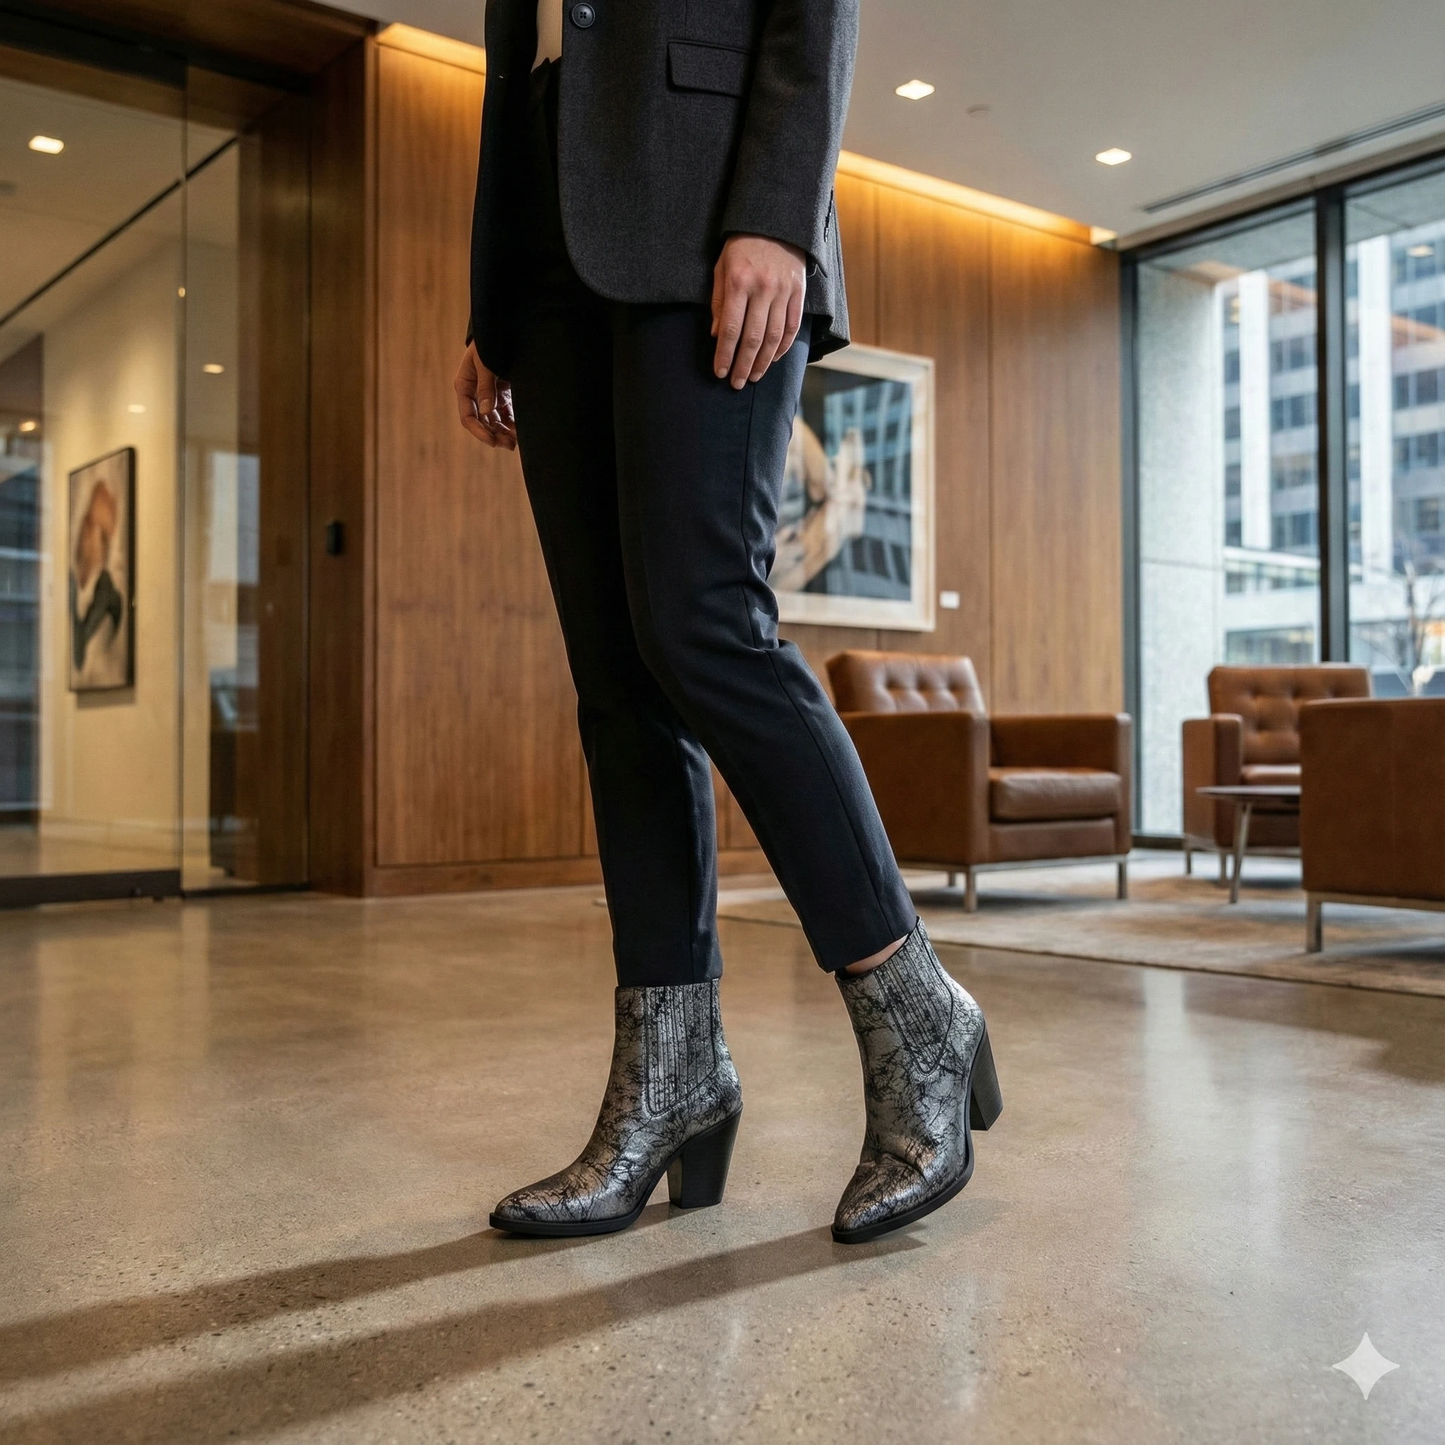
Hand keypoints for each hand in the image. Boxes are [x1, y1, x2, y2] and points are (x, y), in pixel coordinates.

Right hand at [454, 342, 516, 449]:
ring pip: (495, 420)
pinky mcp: (503, 393)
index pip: (468, 416)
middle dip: (494, 435)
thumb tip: (488, 412)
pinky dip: (512, 423)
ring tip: (515, 442)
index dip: (479, 431)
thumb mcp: (485, 362)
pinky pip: (506, 413)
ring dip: (503, 432)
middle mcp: (475, 394)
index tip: (492, 441)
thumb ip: (486, 386)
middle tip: (509, 445)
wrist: (501, 328)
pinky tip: (520, 432)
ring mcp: (489, 395)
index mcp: (465, 387)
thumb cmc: (490, 342)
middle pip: (482, 422)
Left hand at [711, 235, 805, 389]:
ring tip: (754, 376)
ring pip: (773, 337)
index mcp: (739, 282)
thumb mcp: (721, 268)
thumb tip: (718, 335)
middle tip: (737, 383)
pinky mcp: (798, 292)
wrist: (775, 221)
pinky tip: (773, 359)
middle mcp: (762, 289)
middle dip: (743, 365)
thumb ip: (719, 302)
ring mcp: (782, 291)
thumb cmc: (741, 247)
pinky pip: (791, 326)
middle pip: (752, 338)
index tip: (720, 372)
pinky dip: (783, 347)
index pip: (731, 329)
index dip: (725, 355)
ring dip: (763, 361)